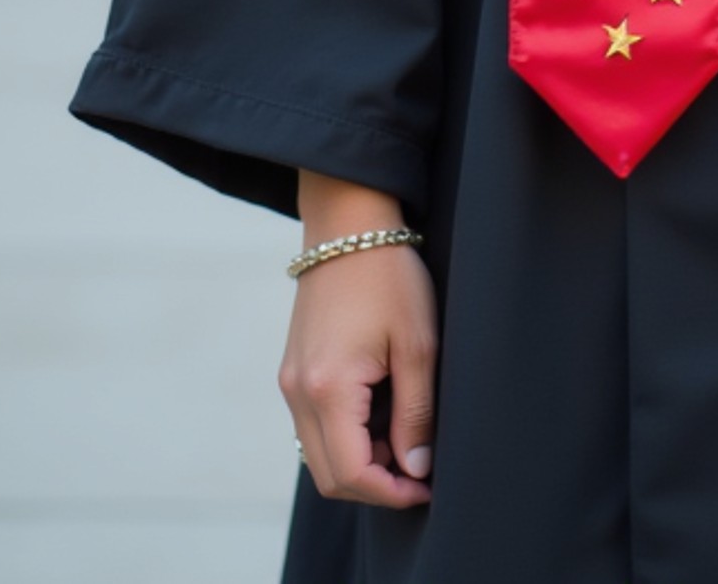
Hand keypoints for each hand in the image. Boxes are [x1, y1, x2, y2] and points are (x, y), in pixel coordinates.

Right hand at [279, 174, 436, 508]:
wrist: (348, 224)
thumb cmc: (388, 275)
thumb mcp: (418, 344)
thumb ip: (416, 413)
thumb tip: (416, 469)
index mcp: (327, 388)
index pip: (350, 474)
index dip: (390, 492)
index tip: (427, 487)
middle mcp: (298, 393)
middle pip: (329, 475)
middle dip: (375, 485)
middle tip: (420, 469)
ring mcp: (290, 383)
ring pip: (319, 455)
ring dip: (361, 461)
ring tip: (406, 438)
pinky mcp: (294, 372)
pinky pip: (314, 427)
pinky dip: (346, 437)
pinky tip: (382, 416)